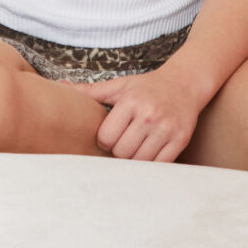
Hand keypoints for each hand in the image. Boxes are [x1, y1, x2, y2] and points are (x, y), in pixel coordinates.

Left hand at [86, 68, 204, 162]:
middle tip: (124, 143)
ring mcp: (166, 128)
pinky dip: (152, 164)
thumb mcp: (120, 85)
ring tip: (136, 148)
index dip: (105, 140)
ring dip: (135, 160)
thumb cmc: (147, 87)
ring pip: (140, 162)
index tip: (111, 136)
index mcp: (131, 102)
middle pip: (122, 152)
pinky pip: (160, 165)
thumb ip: (91, 91)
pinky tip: (150, 153)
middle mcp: (149, 115)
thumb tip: (62, 87)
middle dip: (119, 151)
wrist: (184, 83)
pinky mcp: (180, 139)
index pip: (106, 138)